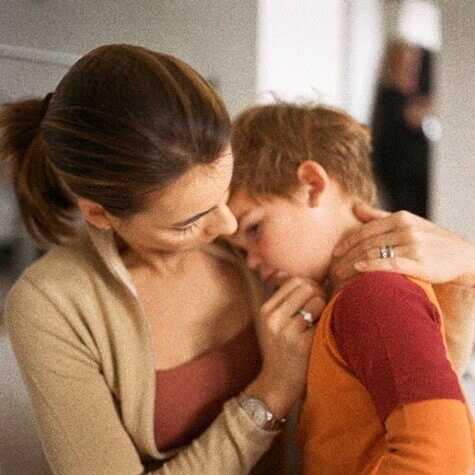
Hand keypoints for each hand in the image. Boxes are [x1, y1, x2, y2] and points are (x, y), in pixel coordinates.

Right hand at [245, 277, 325, 418]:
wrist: (277, 385)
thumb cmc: (281, 350)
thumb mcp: (274, 323)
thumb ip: (286, 301)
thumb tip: (304, 277)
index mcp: (266, 310)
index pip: (295, 281)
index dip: (311, 285)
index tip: (315, 299)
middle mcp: (273, 318)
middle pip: (307, 286)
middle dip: (320, 294)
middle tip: (321, 309)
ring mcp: (286, 331)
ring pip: (316, 300)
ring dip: (324, 308)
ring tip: (320, 321)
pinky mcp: (302, 344)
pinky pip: (323, 319)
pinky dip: (326, 323)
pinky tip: (322, 334)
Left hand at [330, 205, 474, 285]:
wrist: (464, 256)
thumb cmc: (431, 240)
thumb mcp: (408, 223)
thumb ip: (380, 217)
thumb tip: (356, 208)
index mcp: (400, 218)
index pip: (365, 230)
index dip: (347, 242)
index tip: (334, 254)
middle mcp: (406, 229)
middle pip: (367, 243)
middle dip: (346, 257)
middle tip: (331, 270)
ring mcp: (414, 245)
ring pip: (375, 254)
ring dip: (353, 265)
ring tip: (339, 276)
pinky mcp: (421, 262)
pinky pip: (391, 264)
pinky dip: (372, 266)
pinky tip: (359, 270)